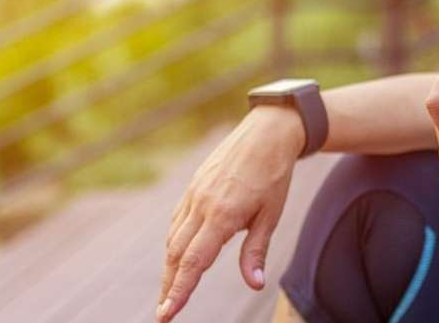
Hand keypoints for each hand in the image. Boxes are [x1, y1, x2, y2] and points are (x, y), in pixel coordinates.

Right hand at [156, 105, 302, 321]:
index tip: (167, 313)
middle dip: (169, 286)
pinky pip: (177, 222)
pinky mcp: (193, 188)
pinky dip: (174, 244)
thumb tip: (254, 284)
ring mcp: (194, 195)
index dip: (179, 290)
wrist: (266, 132)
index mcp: (222, 215)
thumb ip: (256, 250)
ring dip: (169, 268)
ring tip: (169, 292)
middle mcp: (201, 206)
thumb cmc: (274, 174)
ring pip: (173, 239)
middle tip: (164, 314)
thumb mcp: (271, 215)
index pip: (194, 262)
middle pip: (176, 255)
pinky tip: (177, 257)